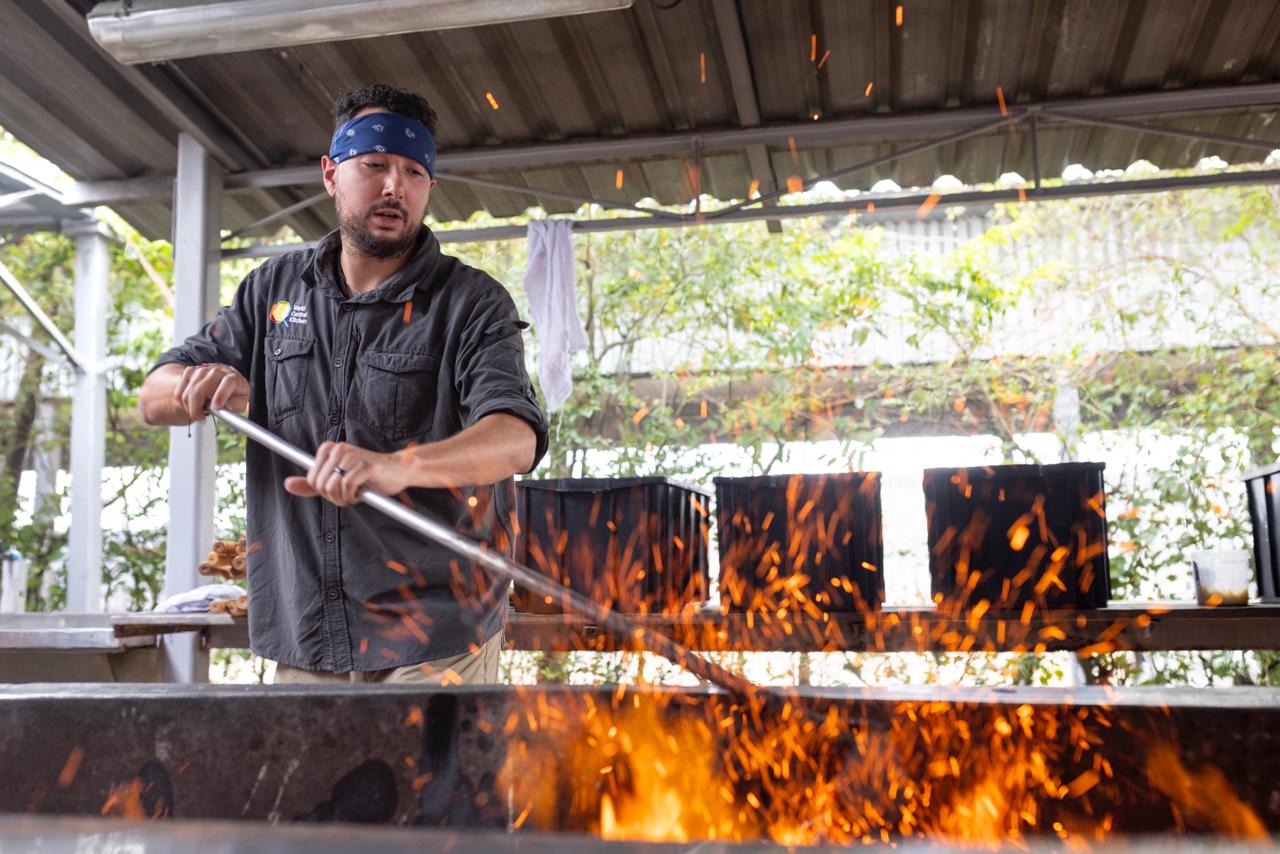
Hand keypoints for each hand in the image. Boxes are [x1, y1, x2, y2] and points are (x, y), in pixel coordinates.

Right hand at [172, 363, 249, 421]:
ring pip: (189, 389)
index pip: (228, 382)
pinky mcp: (191, 372)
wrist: (224, 384)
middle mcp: (218, 371)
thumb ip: (235, 406)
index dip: (221, 395)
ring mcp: (203, 370)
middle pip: (202, 386)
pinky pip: (181, 388)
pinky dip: (183, 400)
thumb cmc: (233, 395)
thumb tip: (225, 407)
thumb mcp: (240, 403)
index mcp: (234, 377)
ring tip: (197, 412)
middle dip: (196, 406)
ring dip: (189, 405)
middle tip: (199, 417)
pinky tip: (191, 405)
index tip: (215, 408)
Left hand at [283, 442, 408, 506]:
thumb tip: (287, 485)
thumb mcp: (337, 479)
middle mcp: (339, 449)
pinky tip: (363, 493)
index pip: (312, 479)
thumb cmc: (369, 476)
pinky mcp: (364, 466)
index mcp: (330, 449)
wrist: (398, 470)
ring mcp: (351, 456)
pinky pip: (347, 487)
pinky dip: (353, 496)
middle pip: (320, 484)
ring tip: (356, 493)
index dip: (324, 491)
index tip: (339, 490)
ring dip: (344, 498)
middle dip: (333, 496)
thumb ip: (313, 483)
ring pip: (332, 487)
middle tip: (349, 494)